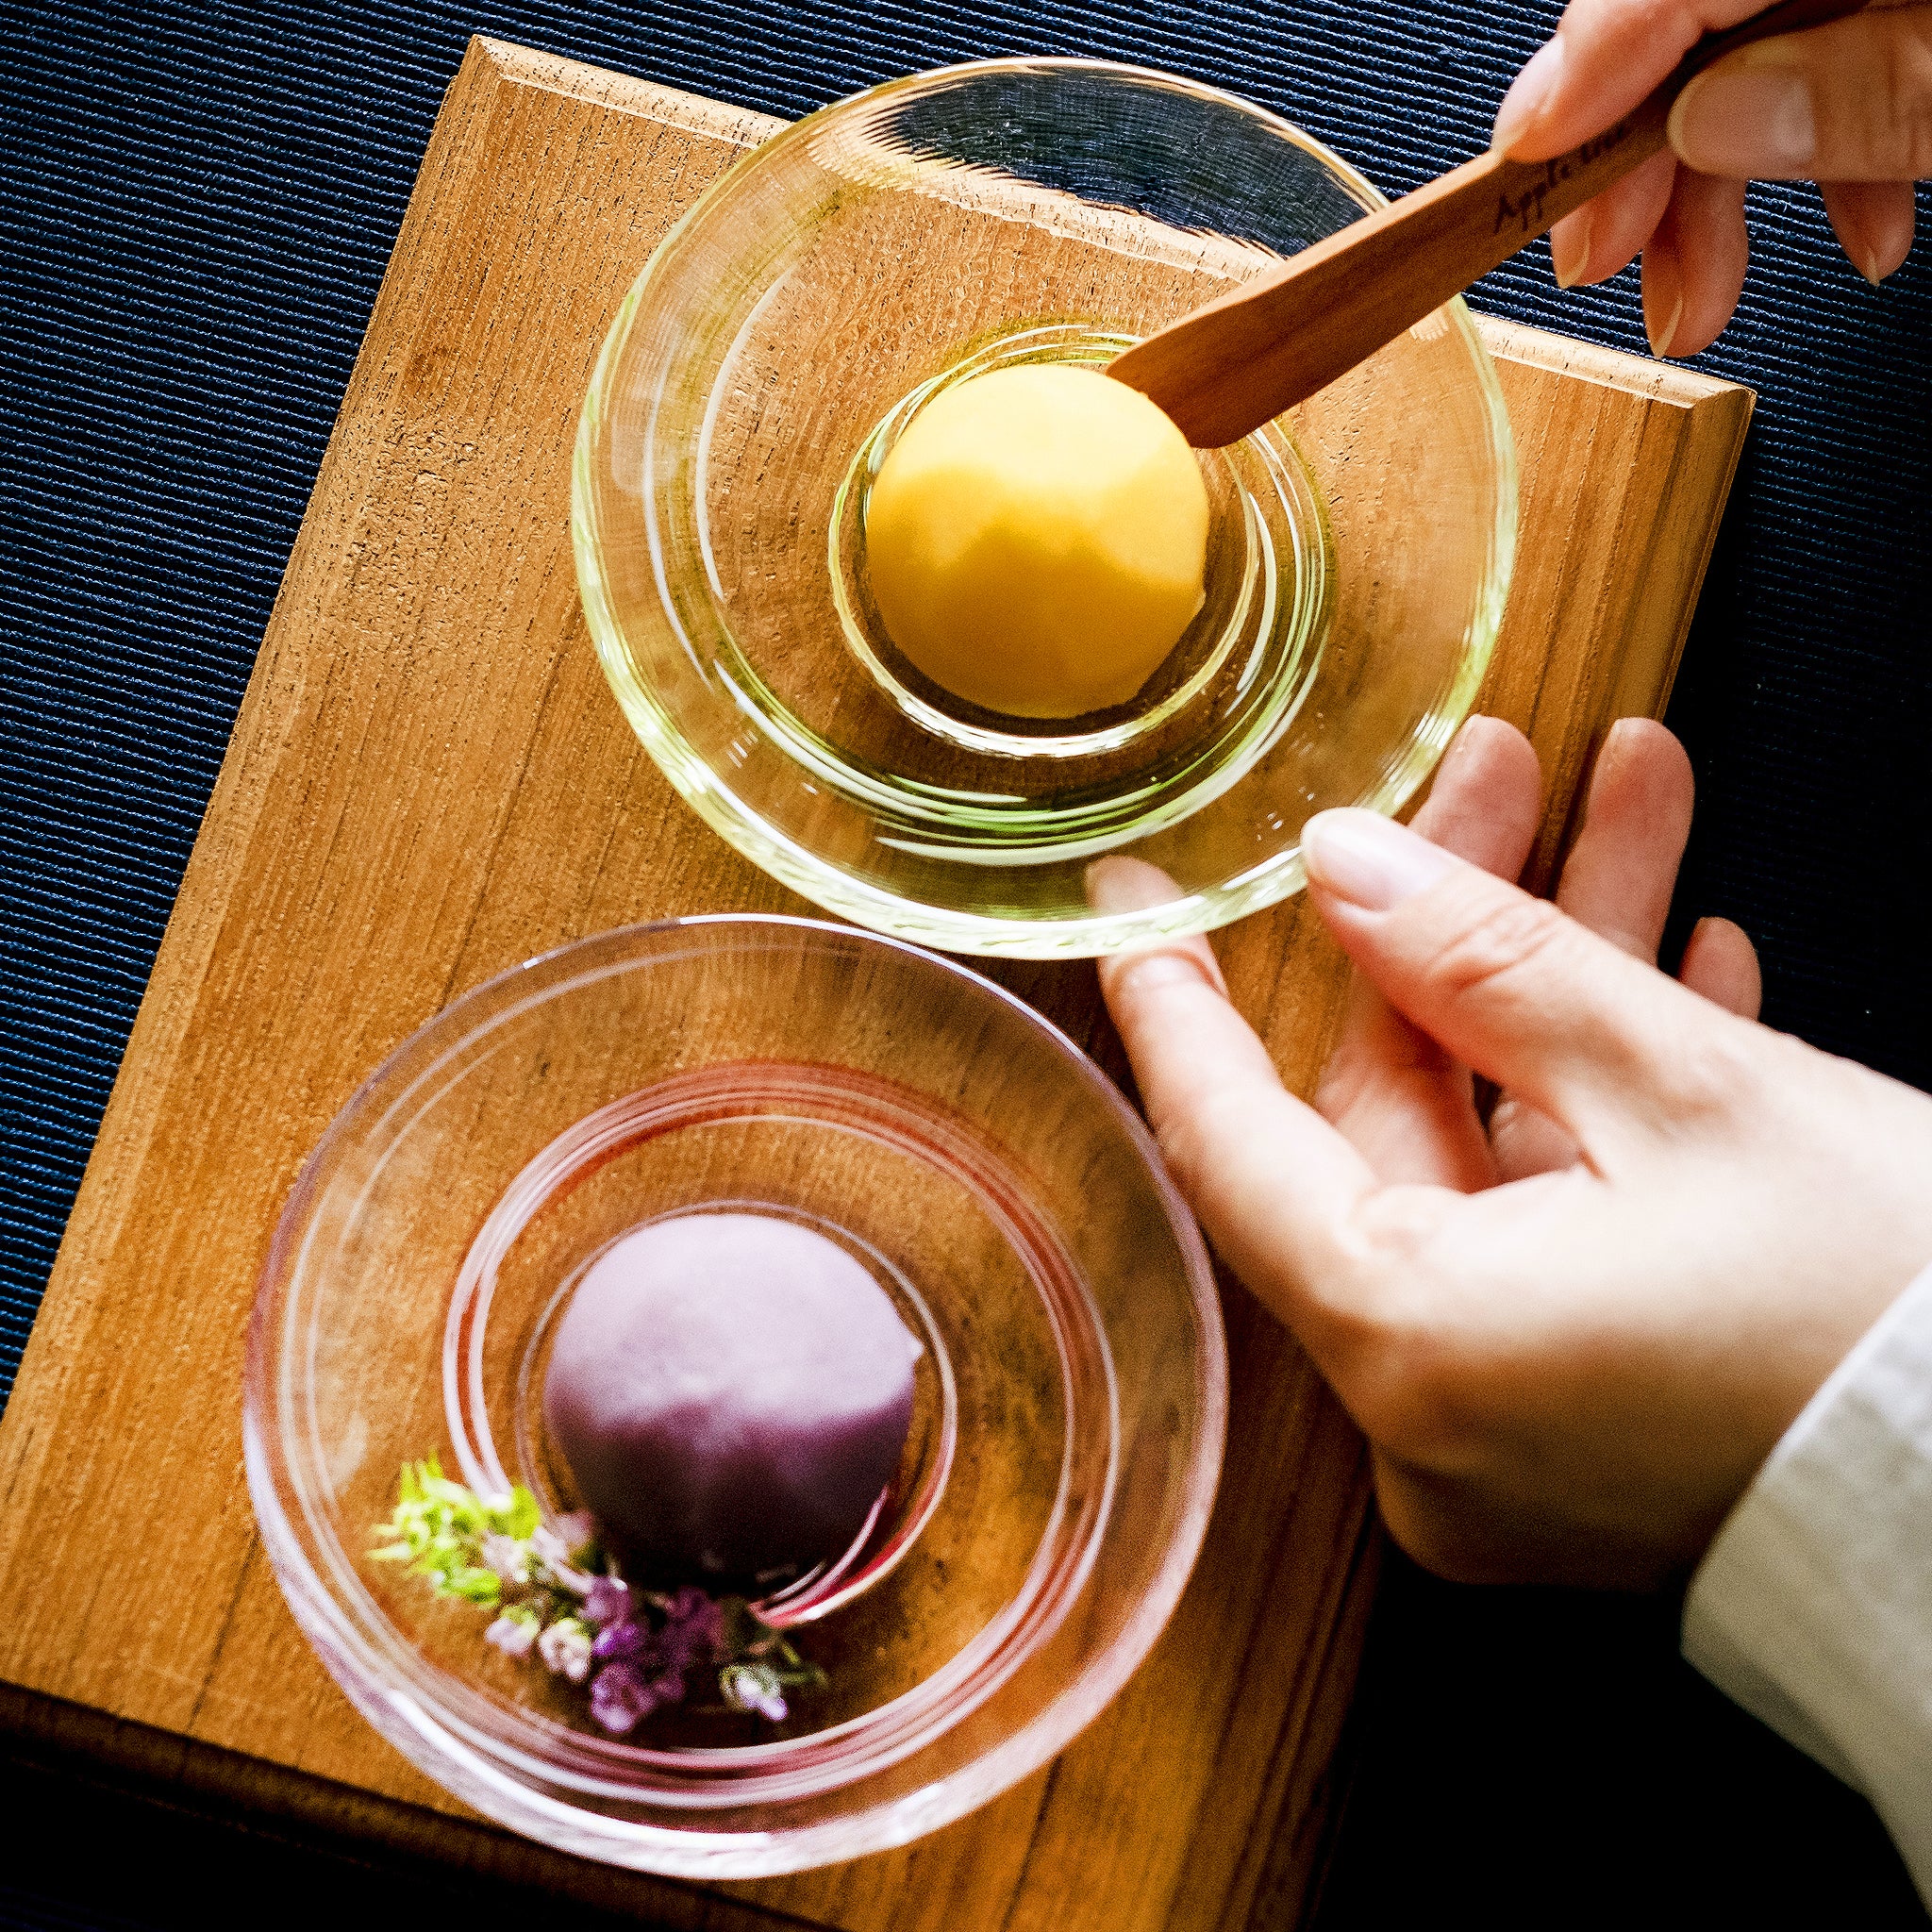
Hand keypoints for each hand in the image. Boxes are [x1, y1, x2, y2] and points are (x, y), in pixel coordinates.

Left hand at [1095, 717, 1931, 1586]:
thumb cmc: (1901, 1334)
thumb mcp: (1694, 1098)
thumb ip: (1492, 966)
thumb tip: (1349, 869)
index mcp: (1412, 1343)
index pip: (1228, 1139)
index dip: (1179, 999)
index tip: (1141, 901)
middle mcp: (1429, 1416)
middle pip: (1389, 1121)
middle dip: (1459, 936)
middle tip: (1502, 779)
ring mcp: (1508, 1438)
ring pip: (1491, 1158)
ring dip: (1557, 994)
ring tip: (1626, 815)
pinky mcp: (1591, 1436)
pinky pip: (1549, 1244)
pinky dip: (1596, 1120)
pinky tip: (1671, 980)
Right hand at [1492, 1, 1928, 355]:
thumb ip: (1867, 92)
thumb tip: (1713, 124)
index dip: (1590, 67)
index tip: (1528, 163)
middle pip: (1700, 25)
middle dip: (1644, 161)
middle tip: (1602, 269)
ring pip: (1760, 60)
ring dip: (1720, 194)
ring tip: (1705, 304)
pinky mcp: (1910, 9)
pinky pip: (1838, 60)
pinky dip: (1827, 161)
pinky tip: (1852, 238)